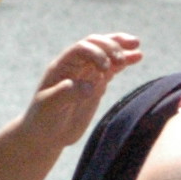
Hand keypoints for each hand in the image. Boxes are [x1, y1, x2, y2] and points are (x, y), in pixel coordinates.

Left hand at [22, 33, 142, 149]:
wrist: (45, 135)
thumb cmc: (43, 119)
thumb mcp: (50, 106)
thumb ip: (67, 93)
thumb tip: (91, 86)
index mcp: (62, 66)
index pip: (81, 48)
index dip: (96, 53)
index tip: (106, 69)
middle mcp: (75, 66)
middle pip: (96, 45)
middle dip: (111, 45)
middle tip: (123, 57)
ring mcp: (87, 75)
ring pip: (106, 54)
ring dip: (121, 49)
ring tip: (137, 49)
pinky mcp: (97, 85)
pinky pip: (113, 69)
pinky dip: (124, 62)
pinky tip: (137, 57)